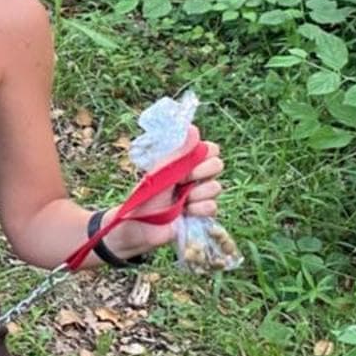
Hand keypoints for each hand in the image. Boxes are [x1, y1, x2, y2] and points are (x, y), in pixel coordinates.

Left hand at [116, 136, 225, 259]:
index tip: (187, 161)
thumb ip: (179, 152)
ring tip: (181, 201)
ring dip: (197, 194)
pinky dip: (198, 210)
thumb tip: (192, 128)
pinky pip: (213, 206)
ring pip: (216, 187)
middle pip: (218, 165)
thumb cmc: (144, 197)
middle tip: (182, 181)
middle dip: (201, 173)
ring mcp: (199, 195)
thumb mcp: (161, 172)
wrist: (138, 227)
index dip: (204, 154)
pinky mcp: (202, 214)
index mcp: (184, 162)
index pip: (210, 149)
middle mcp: (195, 177)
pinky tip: (185, 213)